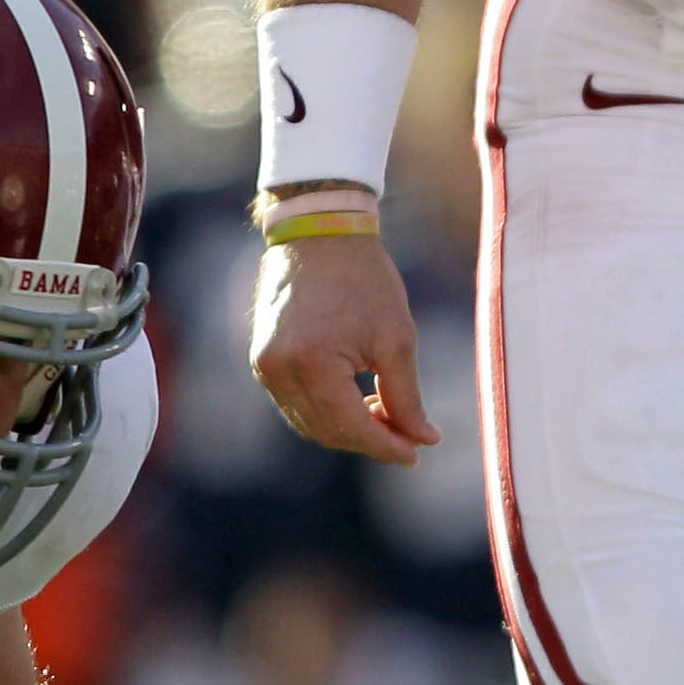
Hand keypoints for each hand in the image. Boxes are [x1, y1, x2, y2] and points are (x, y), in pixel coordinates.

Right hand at [253, 222, 443, 463]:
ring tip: (386, 415)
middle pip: (326, 432)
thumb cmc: (364, 278)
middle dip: (369, 440)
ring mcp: (264, 366)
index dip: (386, 446)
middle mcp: (278, 370)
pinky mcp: (261, 359)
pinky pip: (295, 403)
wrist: (319, 231)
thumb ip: (408, 396)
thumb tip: (423, 439)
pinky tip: (358, 399)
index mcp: (312, 363)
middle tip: (407, 437)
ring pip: (308, 422)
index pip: (350, 427)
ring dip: (347, 428)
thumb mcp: (397, 337)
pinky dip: (326, 410)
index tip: (416, 453)